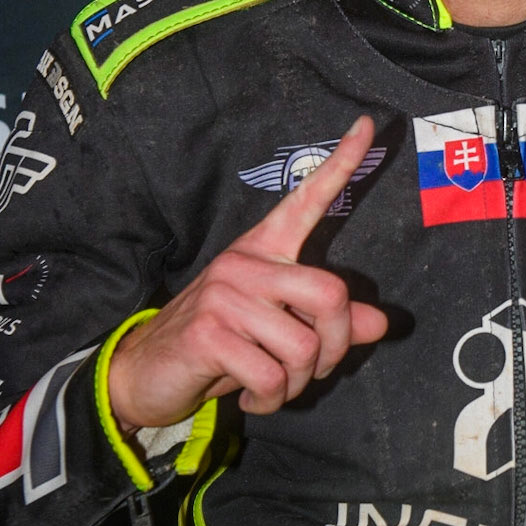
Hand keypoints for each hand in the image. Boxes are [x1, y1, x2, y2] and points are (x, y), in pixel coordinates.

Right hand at [109, 116, 388, 428]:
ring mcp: (224, 294)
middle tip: (311, 371)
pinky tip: (251, 396)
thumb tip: (380, 324)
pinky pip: (272, 377)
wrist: (145, 373)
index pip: (306, 201)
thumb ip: (329, 326)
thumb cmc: (218, 348)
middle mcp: (245, 263)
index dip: (340, 166)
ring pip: (304, 348)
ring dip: (298, 384)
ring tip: (273, 385)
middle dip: (334, 348)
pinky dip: (271, 400)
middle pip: (331, 297)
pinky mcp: (208, 332)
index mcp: (263, 252)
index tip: (368, 126)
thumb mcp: (278, 333)